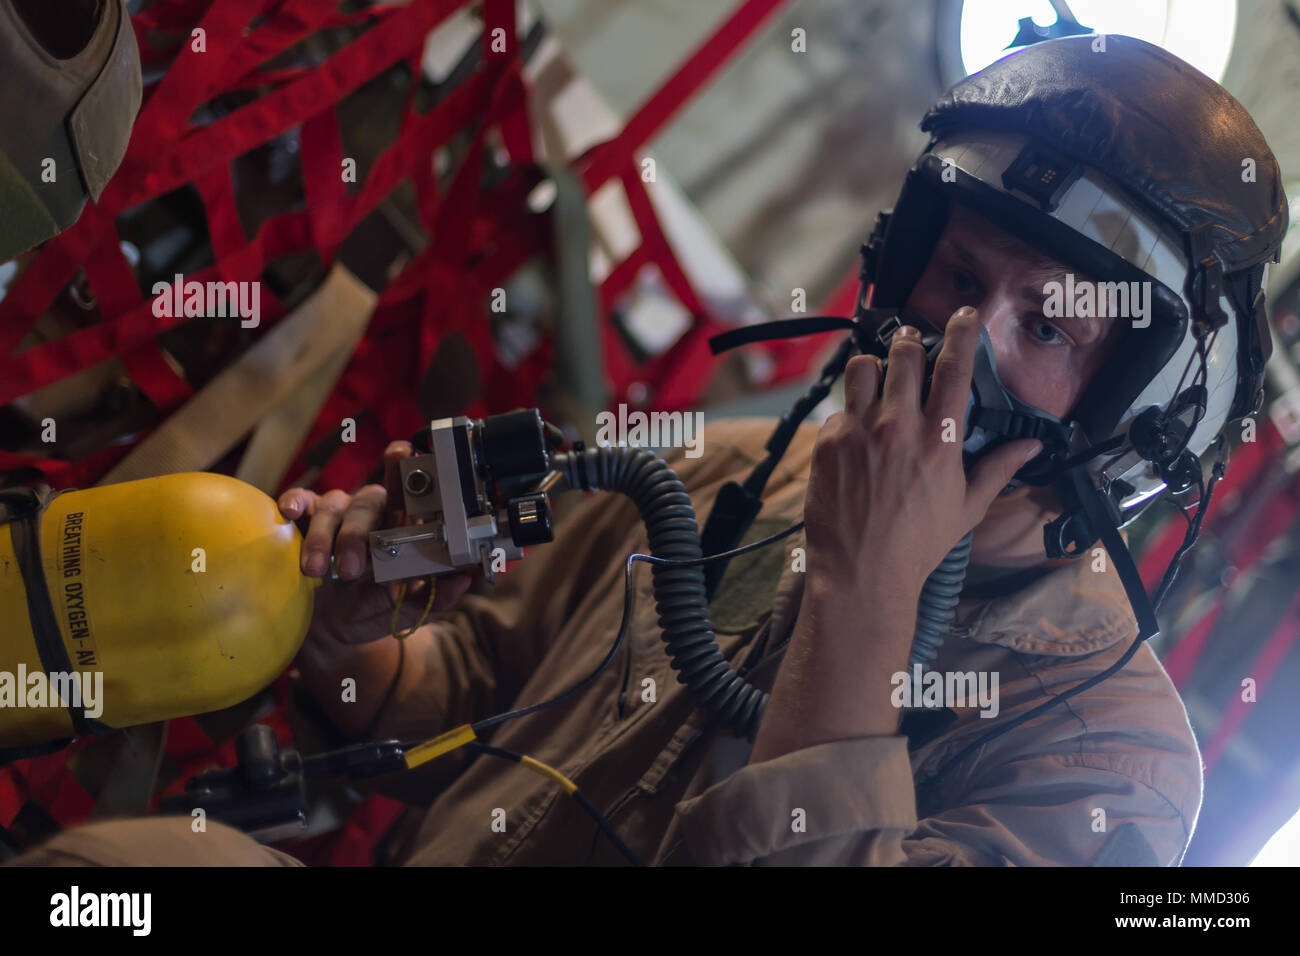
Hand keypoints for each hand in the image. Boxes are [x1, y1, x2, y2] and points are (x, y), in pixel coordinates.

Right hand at [278, 440, 472, 645]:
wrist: (329, 631)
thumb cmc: (372, 609)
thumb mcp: (407, 610)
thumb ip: (435, 596)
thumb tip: (464, 581)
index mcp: (401, 525)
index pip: (409, 490)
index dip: (407, 473)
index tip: (403, 459)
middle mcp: (370, 513)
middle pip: (368, 501)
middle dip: (357, 535)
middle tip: (352, 570)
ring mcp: (337, 515)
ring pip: (333, 506)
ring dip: (325, 539)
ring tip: (318, 571)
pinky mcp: (305, 522)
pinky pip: (300, 502)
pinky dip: (294, 502)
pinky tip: (291, 514)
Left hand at [749, 307, 1041, 760]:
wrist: (862, 574)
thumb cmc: (917, 546)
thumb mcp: (967, 508)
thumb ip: (998, 469)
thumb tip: (1030, 447)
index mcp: (940, 442)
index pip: (954, 369)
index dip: (960, 334)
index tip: (963, 316)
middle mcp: (899, 428)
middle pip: (904, 355)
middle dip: (909, 343)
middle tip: (910, 346)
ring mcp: (859, 433)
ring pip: (862, 368)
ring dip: (872, 368)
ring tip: (877, 379)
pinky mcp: (828, 444)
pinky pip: (837, 408)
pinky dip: (848, 412)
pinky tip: (854, 432)